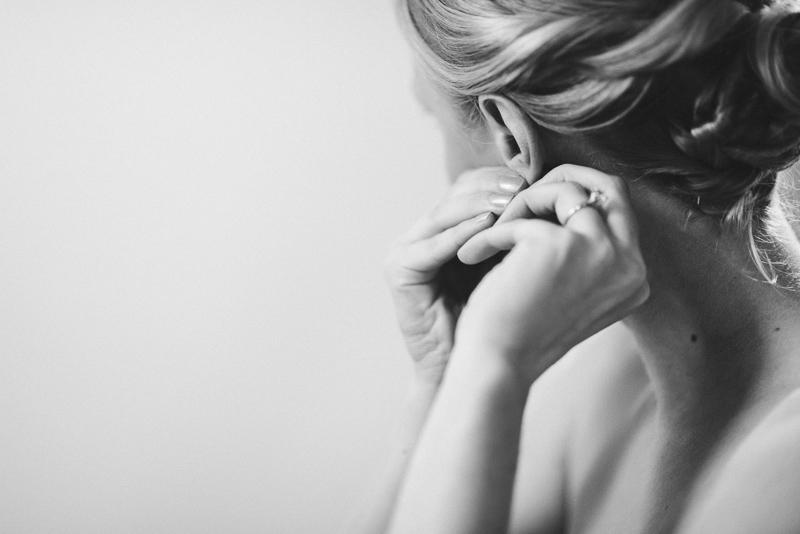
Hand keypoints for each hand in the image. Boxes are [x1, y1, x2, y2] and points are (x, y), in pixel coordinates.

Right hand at [384, 167, 527, 385]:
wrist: (469, 367)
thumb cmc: (495, 319)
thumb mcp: (508, 262)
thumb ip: (514, 230)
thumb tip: (552, 191)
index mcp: (445, 230)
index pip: (470, 188)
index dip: (498, 179)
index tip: (534, 178)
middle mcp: (421, 235)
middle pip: (455, 194)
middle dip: (490, 187)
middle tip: (522, 185)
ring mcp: (405, 250)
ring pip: (444, 213)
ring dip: (478, 203)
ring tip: (510, 198)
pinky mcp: (399, 270)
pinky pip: (434, 244)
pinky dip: (462, 233)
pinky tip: (489, 224)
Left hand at [453, 164, 649, 386]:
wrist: (499, 363)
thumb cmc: (524, 328)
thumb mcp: (568, 287)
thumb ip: (581, 248)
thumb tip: (569, 195)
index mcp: (636, 276)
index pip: (618, 211)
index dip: (575, 199)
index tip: (536, 209)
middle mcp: (631, 263)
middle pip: (609, 187)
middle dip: (562, 181)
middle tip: (522, 198)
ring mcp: (602, 251)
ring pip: (566, 190)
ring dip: (522, 205)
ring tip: (492, 233)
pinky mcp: (563, 245)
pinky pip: (523, 216)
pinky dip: (492, 232)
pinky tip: (472, 255)